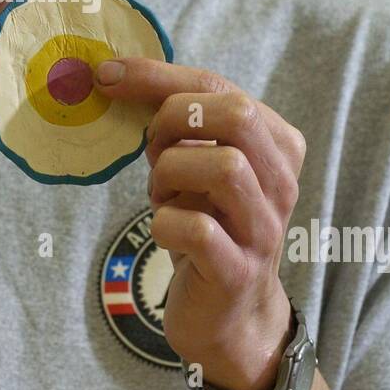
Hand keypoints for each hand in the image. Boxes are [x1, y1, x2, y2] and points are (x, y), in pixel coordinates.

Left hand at [94, 58, 306, 389]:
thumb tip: (114, 75)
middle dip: (174, 121)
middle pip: (237, 116)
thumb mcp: (196, 165)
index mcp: (277, 144)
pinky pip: (199, 230)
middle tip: (151, 151)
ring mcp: (264, 229)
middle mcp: (282, 182)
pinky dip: (166, 224)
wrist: (227, 314)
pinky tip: (165, 232)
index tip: (107, 75)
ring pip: (224, 167)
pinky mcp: (238, 272)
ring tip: (162, 195)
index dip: (158, 75)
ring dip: (171, 174)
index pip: (219, 86)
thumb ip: (176, 123)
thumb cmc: (206, 225)